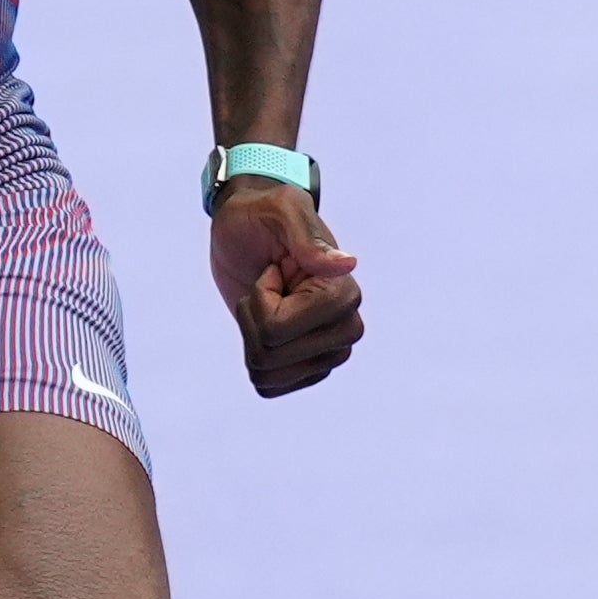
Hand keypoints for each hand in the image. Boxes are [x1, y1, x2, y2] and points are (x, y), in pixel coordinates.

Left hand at [210, 181, 364, 395]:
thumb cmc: (262, 215)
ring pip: (267, 374)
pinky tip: (266, 328)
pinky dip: (254, 358)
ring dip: (251, 337)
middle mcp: (345, 327)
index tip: (273, 270)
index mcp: (343, 294)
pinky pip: (270, 387)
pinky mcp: (309, 366)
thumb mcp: (280, 212)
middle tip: (266, 287)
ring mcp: (329, 350)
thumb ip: (309, 239)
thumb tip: (348, 265)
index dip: (258, 300)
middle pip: (270, 356)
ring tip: (266, 304)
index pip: (277, 330)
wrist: (249, 230)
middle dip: (252, 321)